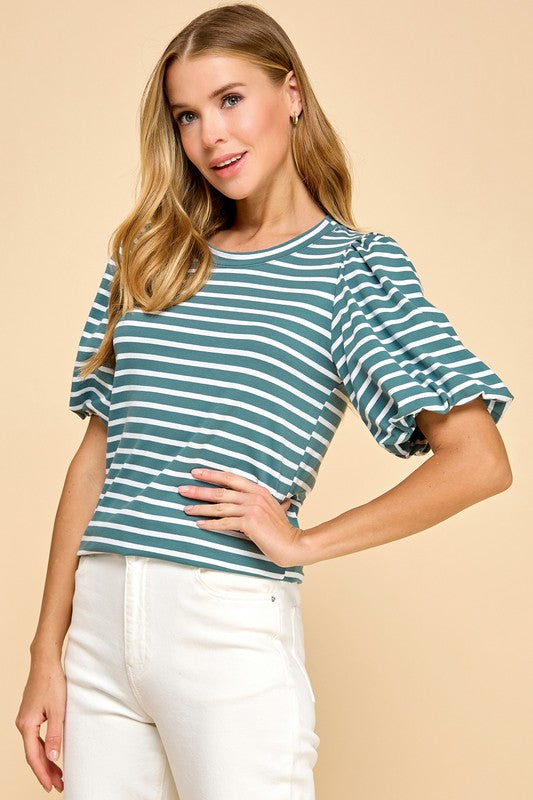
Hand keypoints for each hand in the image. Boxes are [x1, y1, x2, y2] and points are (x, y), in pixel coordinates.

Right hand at [15, 657, 65, 792]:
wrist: (45, 661)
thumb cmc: (52, 682)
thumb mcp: (58, 709)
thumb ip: (55, 735)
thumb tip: (52, 758)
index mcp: (26, 725)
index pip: (33, 757)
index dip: (42, 774)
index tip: (51, 787)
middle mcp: (22, 724)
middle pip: (33, 755)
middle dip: (46, 771)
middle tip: (59, 785)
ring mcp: (25, 719)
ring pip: (34, 747)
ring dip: (46, 761)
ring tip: (59, 774)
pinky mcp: (31, 714)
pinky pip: (35, 738)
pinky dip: (44, 749)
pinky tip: (53, 754)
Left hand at [178, 468, 306, 567]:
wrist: (293, 544)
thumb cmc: (281, 529)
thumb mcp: (273, 508)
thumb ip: (262, 501)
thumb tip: (257, 496)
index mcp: (258, 490)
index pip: (230, 478)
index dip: (212, 474)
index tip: (195, 472)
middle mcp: (254, 496)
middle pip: (221, 491)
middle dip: (199, 490)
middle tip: (182, 489)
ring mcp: (252, 509)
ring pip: (220, 507)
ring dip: (200, 508)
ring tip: (186, 509)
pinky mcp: (249, 523)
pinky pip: (225, 523)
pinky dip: (210, 524)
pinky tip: (199, 524)